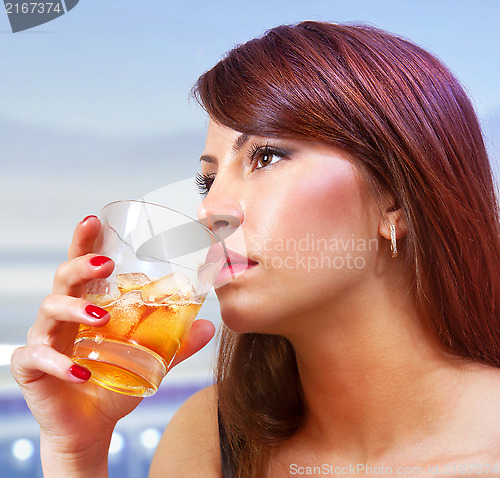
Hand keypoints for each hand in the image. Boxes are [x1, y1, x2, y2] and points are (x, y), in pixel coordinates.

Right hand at [10, 215, 215, 475]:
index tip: (93, 220)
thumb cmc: (114, 383)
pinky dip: (58, 363)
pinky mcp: (31, 368)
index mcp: (87, 307)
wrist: (92, 427)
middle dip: (81, 265)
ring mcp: (44, 340)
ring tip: (101, 317)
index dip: (83, 242)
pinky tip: (81, 372)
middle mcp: (62, 317)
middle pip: (62, 279)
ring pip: (49, 310)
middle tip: (106, 264)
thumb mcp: (148, 360)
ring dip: (75, 309)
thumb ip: (174, 342)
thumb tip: (208, 325)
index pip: (82, 268)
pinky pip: (36, 357)